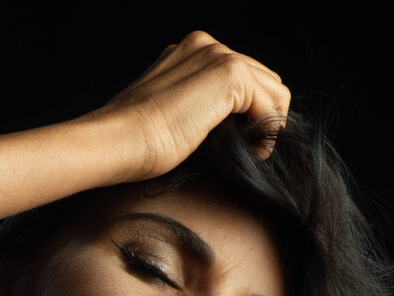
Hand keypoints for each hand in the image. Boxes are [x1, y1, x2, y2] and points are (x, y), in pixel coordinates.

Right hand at [92, 31, 290, 180]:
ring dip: (269, 125)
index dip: (250, 113)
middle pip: (264, 79)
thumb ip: (198, 109)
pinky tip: (251, 152)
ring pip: (274, 90)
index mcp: (190, 53)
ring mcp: (218, 55)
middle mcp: (206, 46)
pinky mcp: (229, 74)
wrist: (119, 140)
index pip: (244, 77)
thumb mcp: (172, 118)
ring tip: (251, 152)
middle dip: (264, 116)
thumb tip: (228, 128)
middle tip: (249, 150)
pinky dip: (267, 133)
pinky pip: (272, 105)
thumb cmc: (136, 143)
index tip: (240, 144)